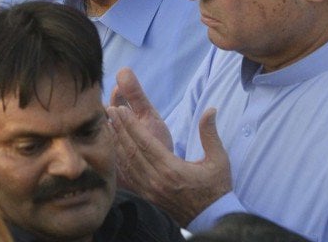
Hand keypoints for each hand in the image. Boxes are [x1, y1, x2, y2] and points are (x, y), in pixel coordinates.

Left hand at [107, 69, 230, 226]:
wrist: (211, 218)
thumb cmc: (215, 188)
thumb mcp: (219, 160)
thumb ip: (210, 134)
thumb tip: (210, 110)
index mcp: (172, 169)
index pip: (145, 142)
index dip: (131, 125)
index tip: (121, 109)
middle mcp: (156, 180)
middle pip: (132, 150)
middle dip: (119, 128)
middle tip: (110, 110)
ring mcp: (149, 189)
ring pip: (127, 163)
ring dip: (116, 142)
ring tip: (108, 124)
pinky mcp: (146, 195)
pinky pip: (127, 176)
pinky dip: (118, 160)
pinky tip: (113, 148)